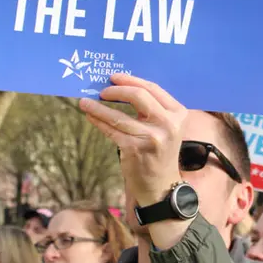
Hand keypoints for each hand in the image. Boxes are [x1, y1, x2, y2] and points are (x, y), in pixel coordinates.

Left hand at [80, 74, 185, 207]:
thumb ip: (151, 109)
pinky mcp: (134, 149)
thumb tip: (122, 87)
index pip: (153, 88)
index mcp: (178, 114)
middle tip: (102, 90)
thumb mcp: (165, 128)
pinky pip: (111, 130)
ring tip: (85, 102)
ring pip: (119, 115)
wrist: (160, 186)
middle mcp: (168, 124)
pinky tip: (90, 116)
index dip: (131, 80)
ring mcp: (151, 137)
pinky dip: (98, 121)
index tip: (114, 77)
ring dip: (98, 107)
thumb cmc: (158, 153)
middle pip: (138, 96)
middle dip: (116, 90)